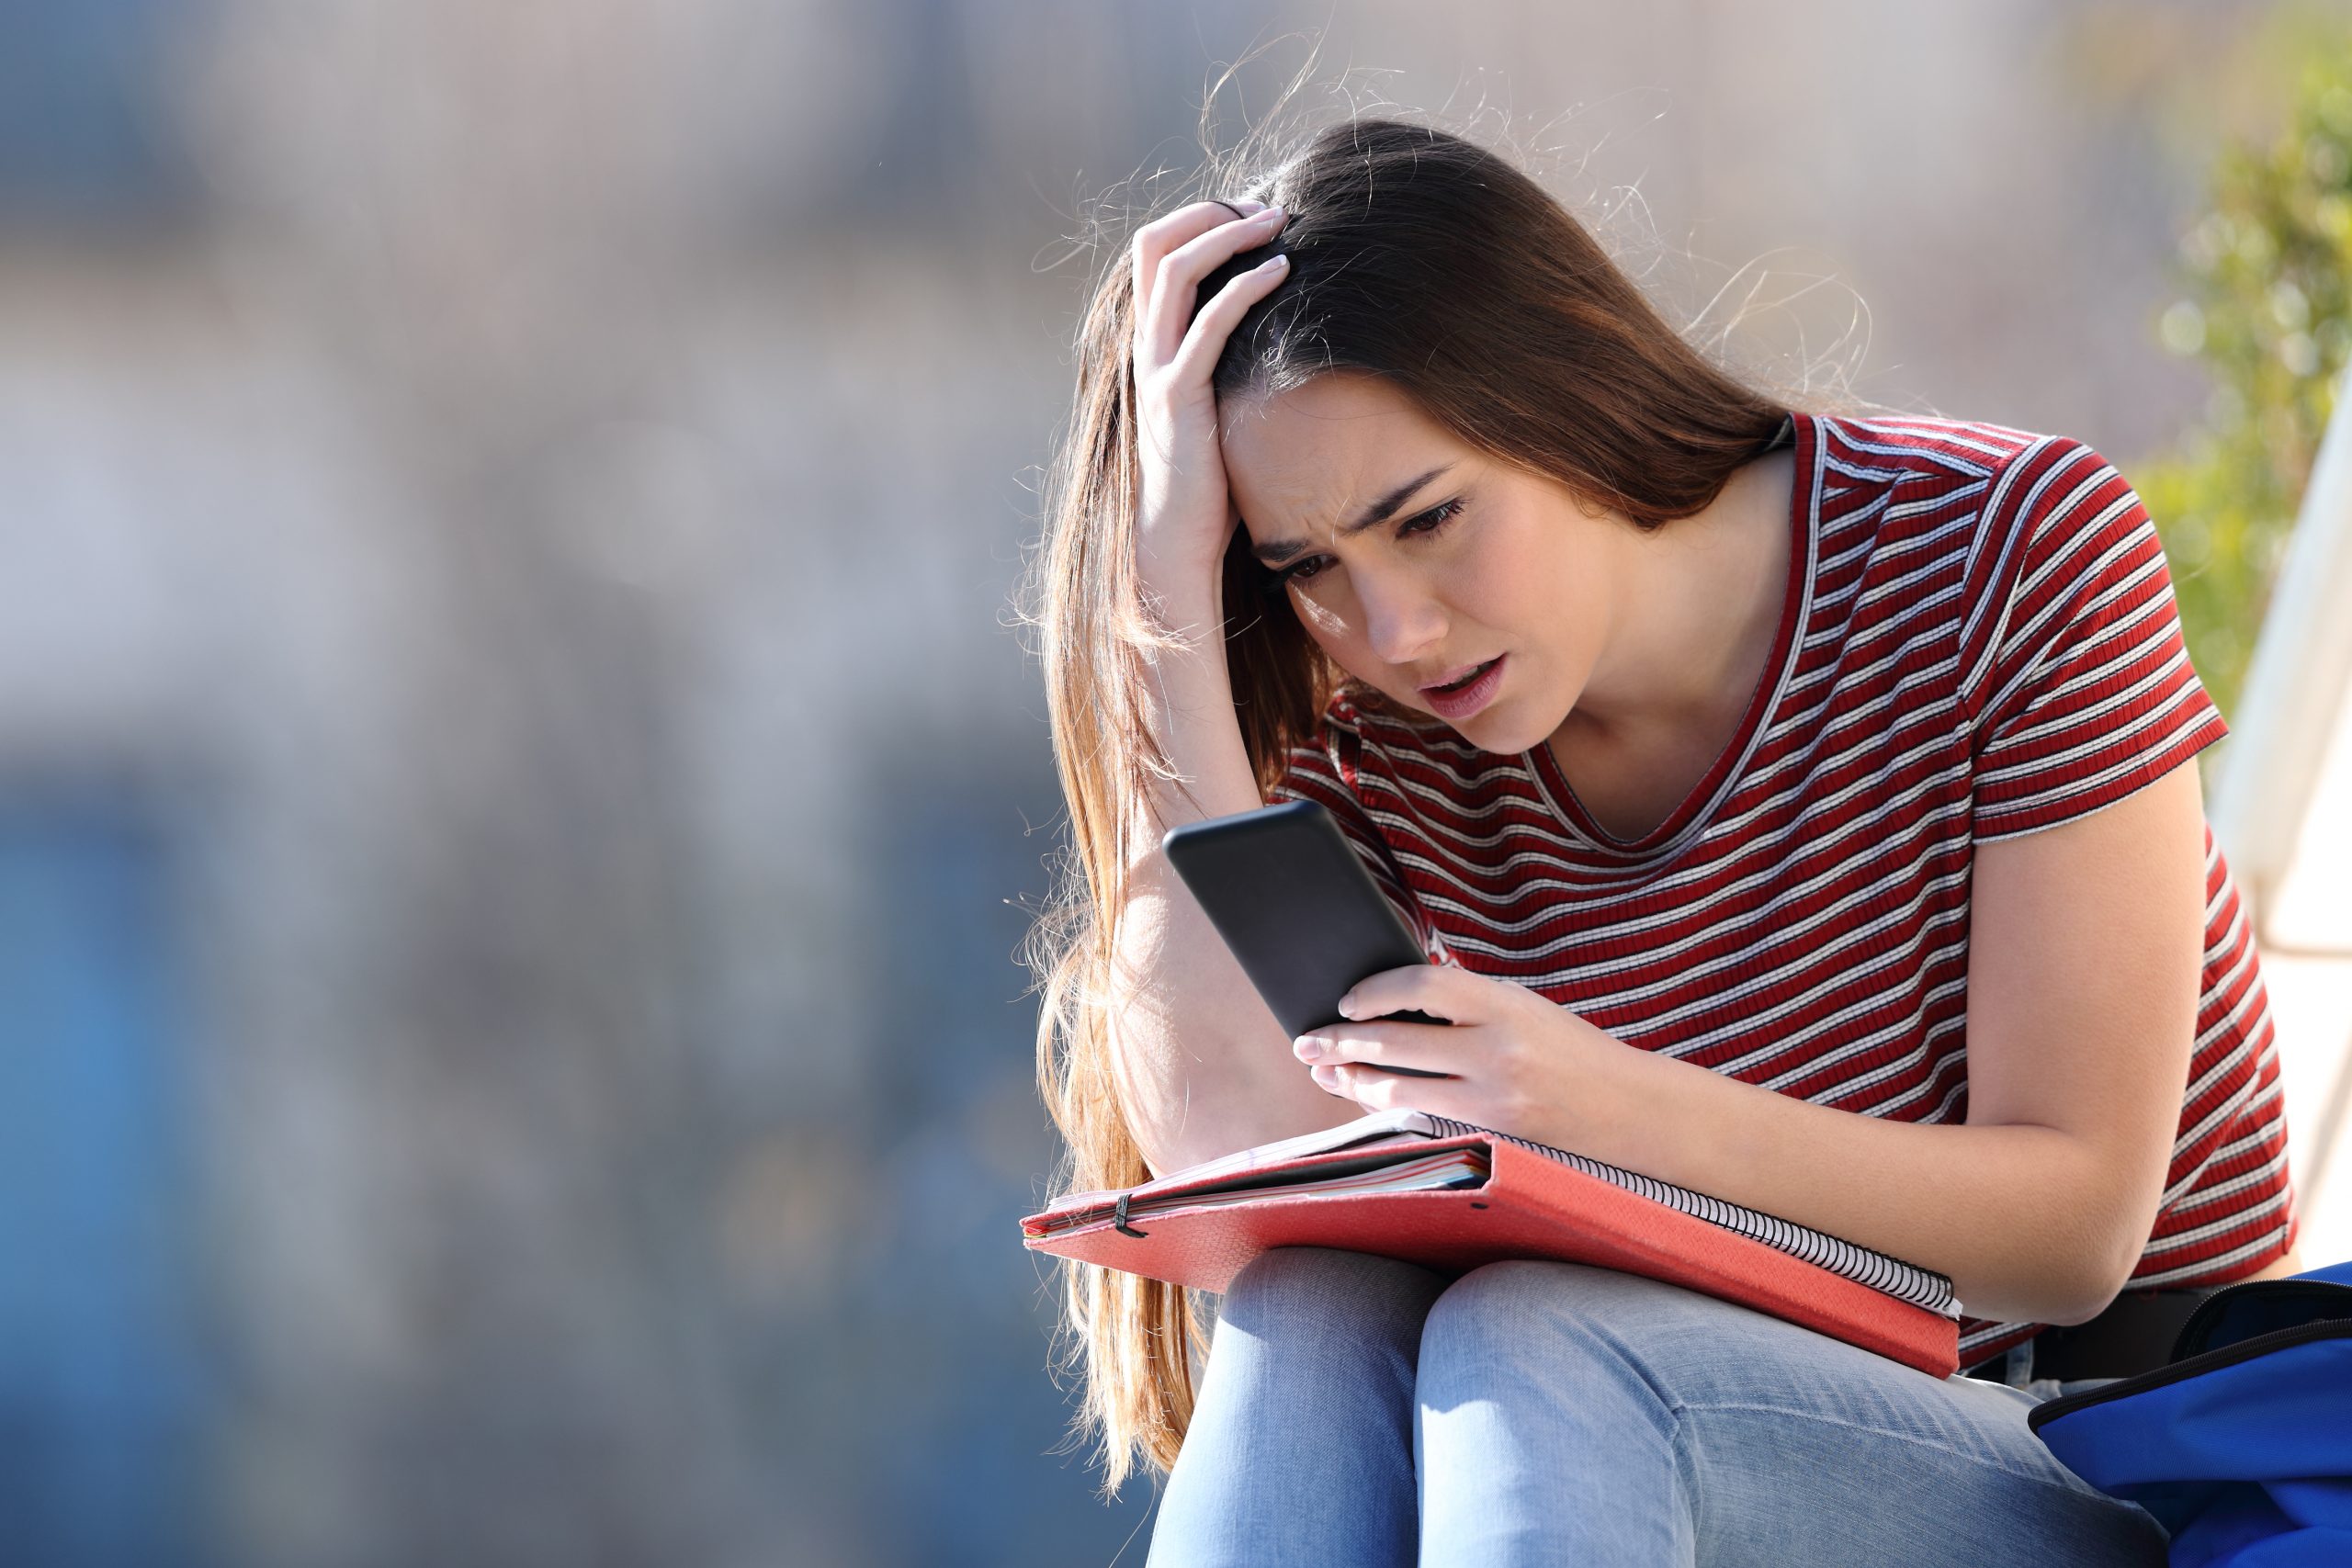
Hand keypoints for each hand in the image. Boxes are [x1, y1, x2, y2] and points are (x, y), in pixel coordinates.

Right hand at [1129, 199, 1293, 601]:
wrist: (1176, 544)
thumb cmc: (1207, 484)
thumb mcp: (1217, 407)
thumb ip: (1229, 365)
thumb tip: (1281, 333)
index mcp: (1149, 344)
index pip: (1154, 254)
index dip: (1198, 220)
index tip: (1252, 216)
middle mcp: (1144, 347)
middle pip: (1153, 244)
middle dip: (1210, 212)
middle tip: (1267, 209)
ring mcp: (1155, 370)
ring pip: (1174, 270)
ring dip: (1228, 234)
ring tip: (1278, 223)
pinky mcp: (1178, 396)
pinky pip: (1207, 324)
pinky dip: (1244, 287)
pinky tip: (1282, 272)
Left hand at [1289, 964, 1638, 1146]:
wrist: (1630, 1112)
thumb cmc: (1569, 1051)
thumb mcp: (1524, 1008)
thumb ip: (1467, 1000)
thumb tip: (1397, 994)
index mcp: (1506, 1006)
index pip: (1424, 984)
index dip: (1376, 990)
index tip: (1347, 999)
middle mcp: (1498, 1052)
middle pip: (1396, 1043)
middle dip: (1341, 1042)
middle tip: (1306, 1041)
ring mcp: (1493, 1101)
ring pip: (1398, 1090)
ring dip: (1352, 1080)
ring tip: (1324, 1071)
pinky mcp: (1490, 1137)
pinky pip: (1420, 1120)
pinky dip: (1386, 1106)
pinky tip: (1365, 1096)